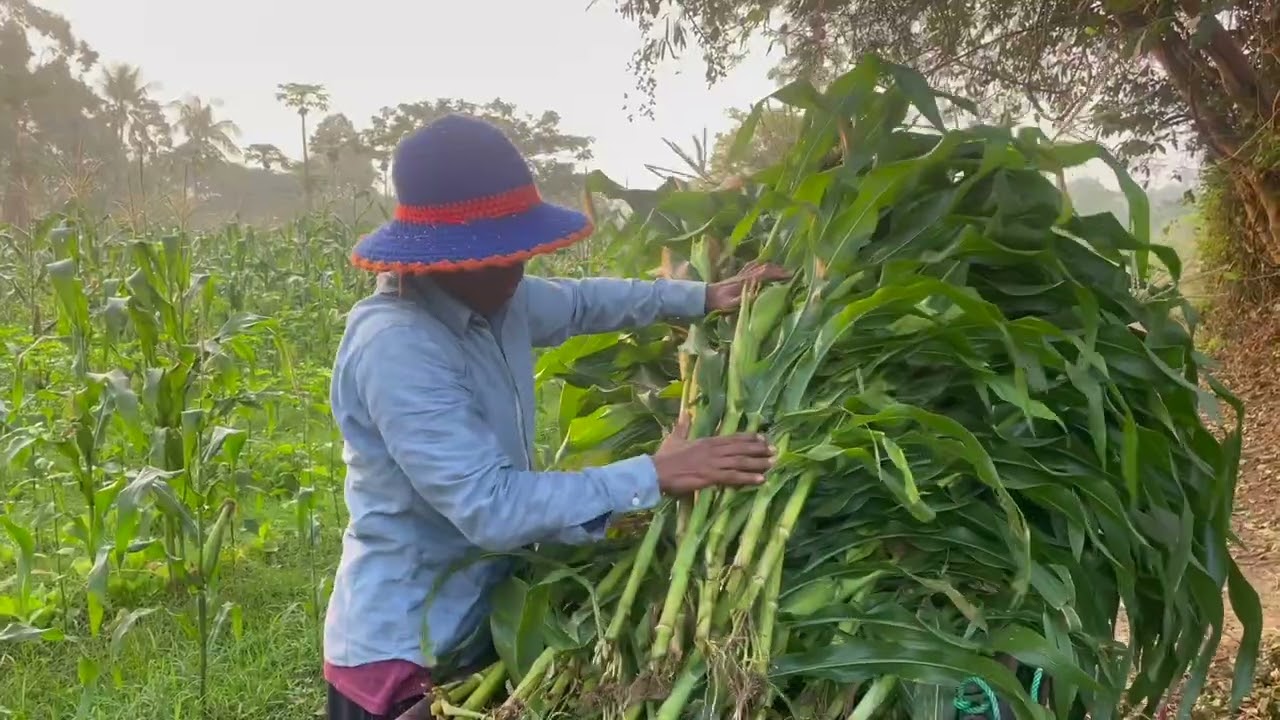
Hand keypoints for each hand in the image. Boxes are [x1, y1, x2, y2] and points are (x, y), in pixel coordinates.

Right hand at [650, 412, 775, 494]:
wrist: (656, 471)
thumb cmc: (664, 457)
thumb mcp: (675, 438)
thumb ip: (683, 426)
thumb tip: (685, 413)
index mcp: (707, 441)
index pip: (732, 438)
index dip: (749, 438)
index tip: (762, 437)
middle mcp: (714, 450)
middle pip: (741, 449)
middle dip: (759, 450)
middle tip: (774, 450)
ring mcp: (713, 463)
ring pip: (741, 462)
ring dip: (758, 463)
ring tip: (772, 464)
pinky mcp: (711, 476)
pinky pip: (734, 477)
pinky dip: (748, 478)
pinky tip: (760, 480)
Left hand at [705, 261, 791, 312]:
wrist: (706, 297)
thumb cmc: (720, 303)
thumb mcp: (732, 304)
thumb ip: (745, 299)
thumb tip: (758, 294)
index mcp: (746, 281)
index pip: (766, 274)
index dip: (779, 274)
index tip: (791, 276)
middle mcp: (745, 274)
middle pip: (765, 267)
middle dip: (778, 269)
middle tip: (790, 273)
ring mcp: (741, 274)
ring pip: (759, 265)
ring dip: (771, 266)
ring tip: (781, 270)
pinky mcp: (738, 275)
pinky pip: (752, 267)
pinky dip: (761, 265)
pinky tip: (763, 267)